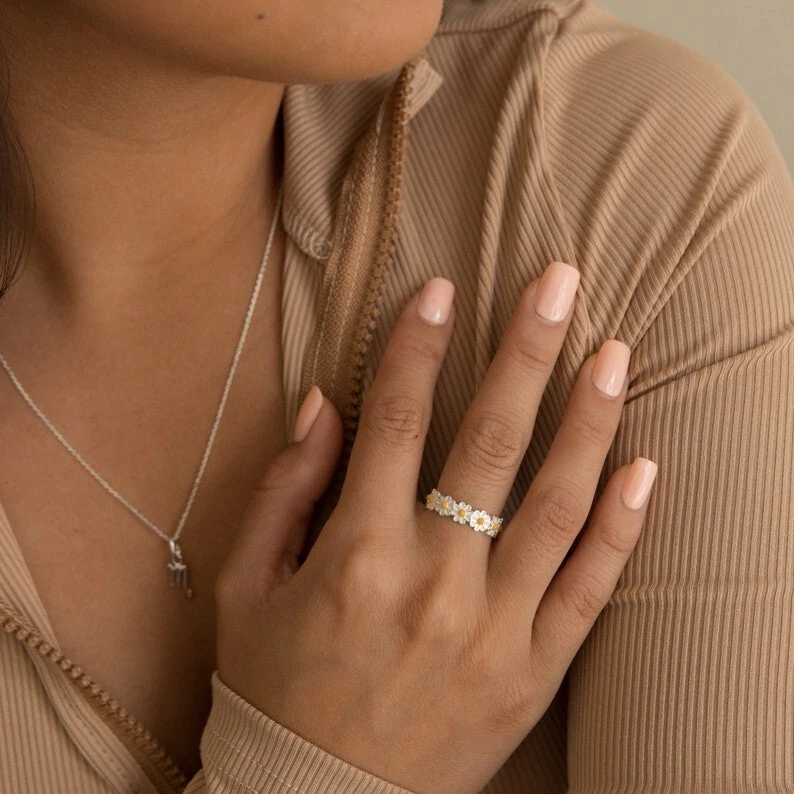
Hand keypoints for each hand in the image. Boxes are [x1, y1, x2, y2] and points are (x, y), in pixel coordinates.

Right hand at [215, 262, 656, 793]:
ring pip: (556, 503)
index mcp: (355, 552)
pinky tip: (645, 465)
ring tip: (613, 352)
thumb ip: (285, 487)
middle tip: (561, 282)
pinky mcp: (532, 674)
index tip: (444, 290)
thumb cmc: (271, 686)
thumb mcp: (247, 584)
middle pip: (490, 441)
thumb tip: (325, 404)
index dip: (418, 345)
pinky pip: (589, 588)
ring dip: (588, 419)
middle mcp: (432, 581)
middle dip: (527, 350)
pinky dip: (623, 525)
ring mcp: (494, 629)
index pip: (395, 420)